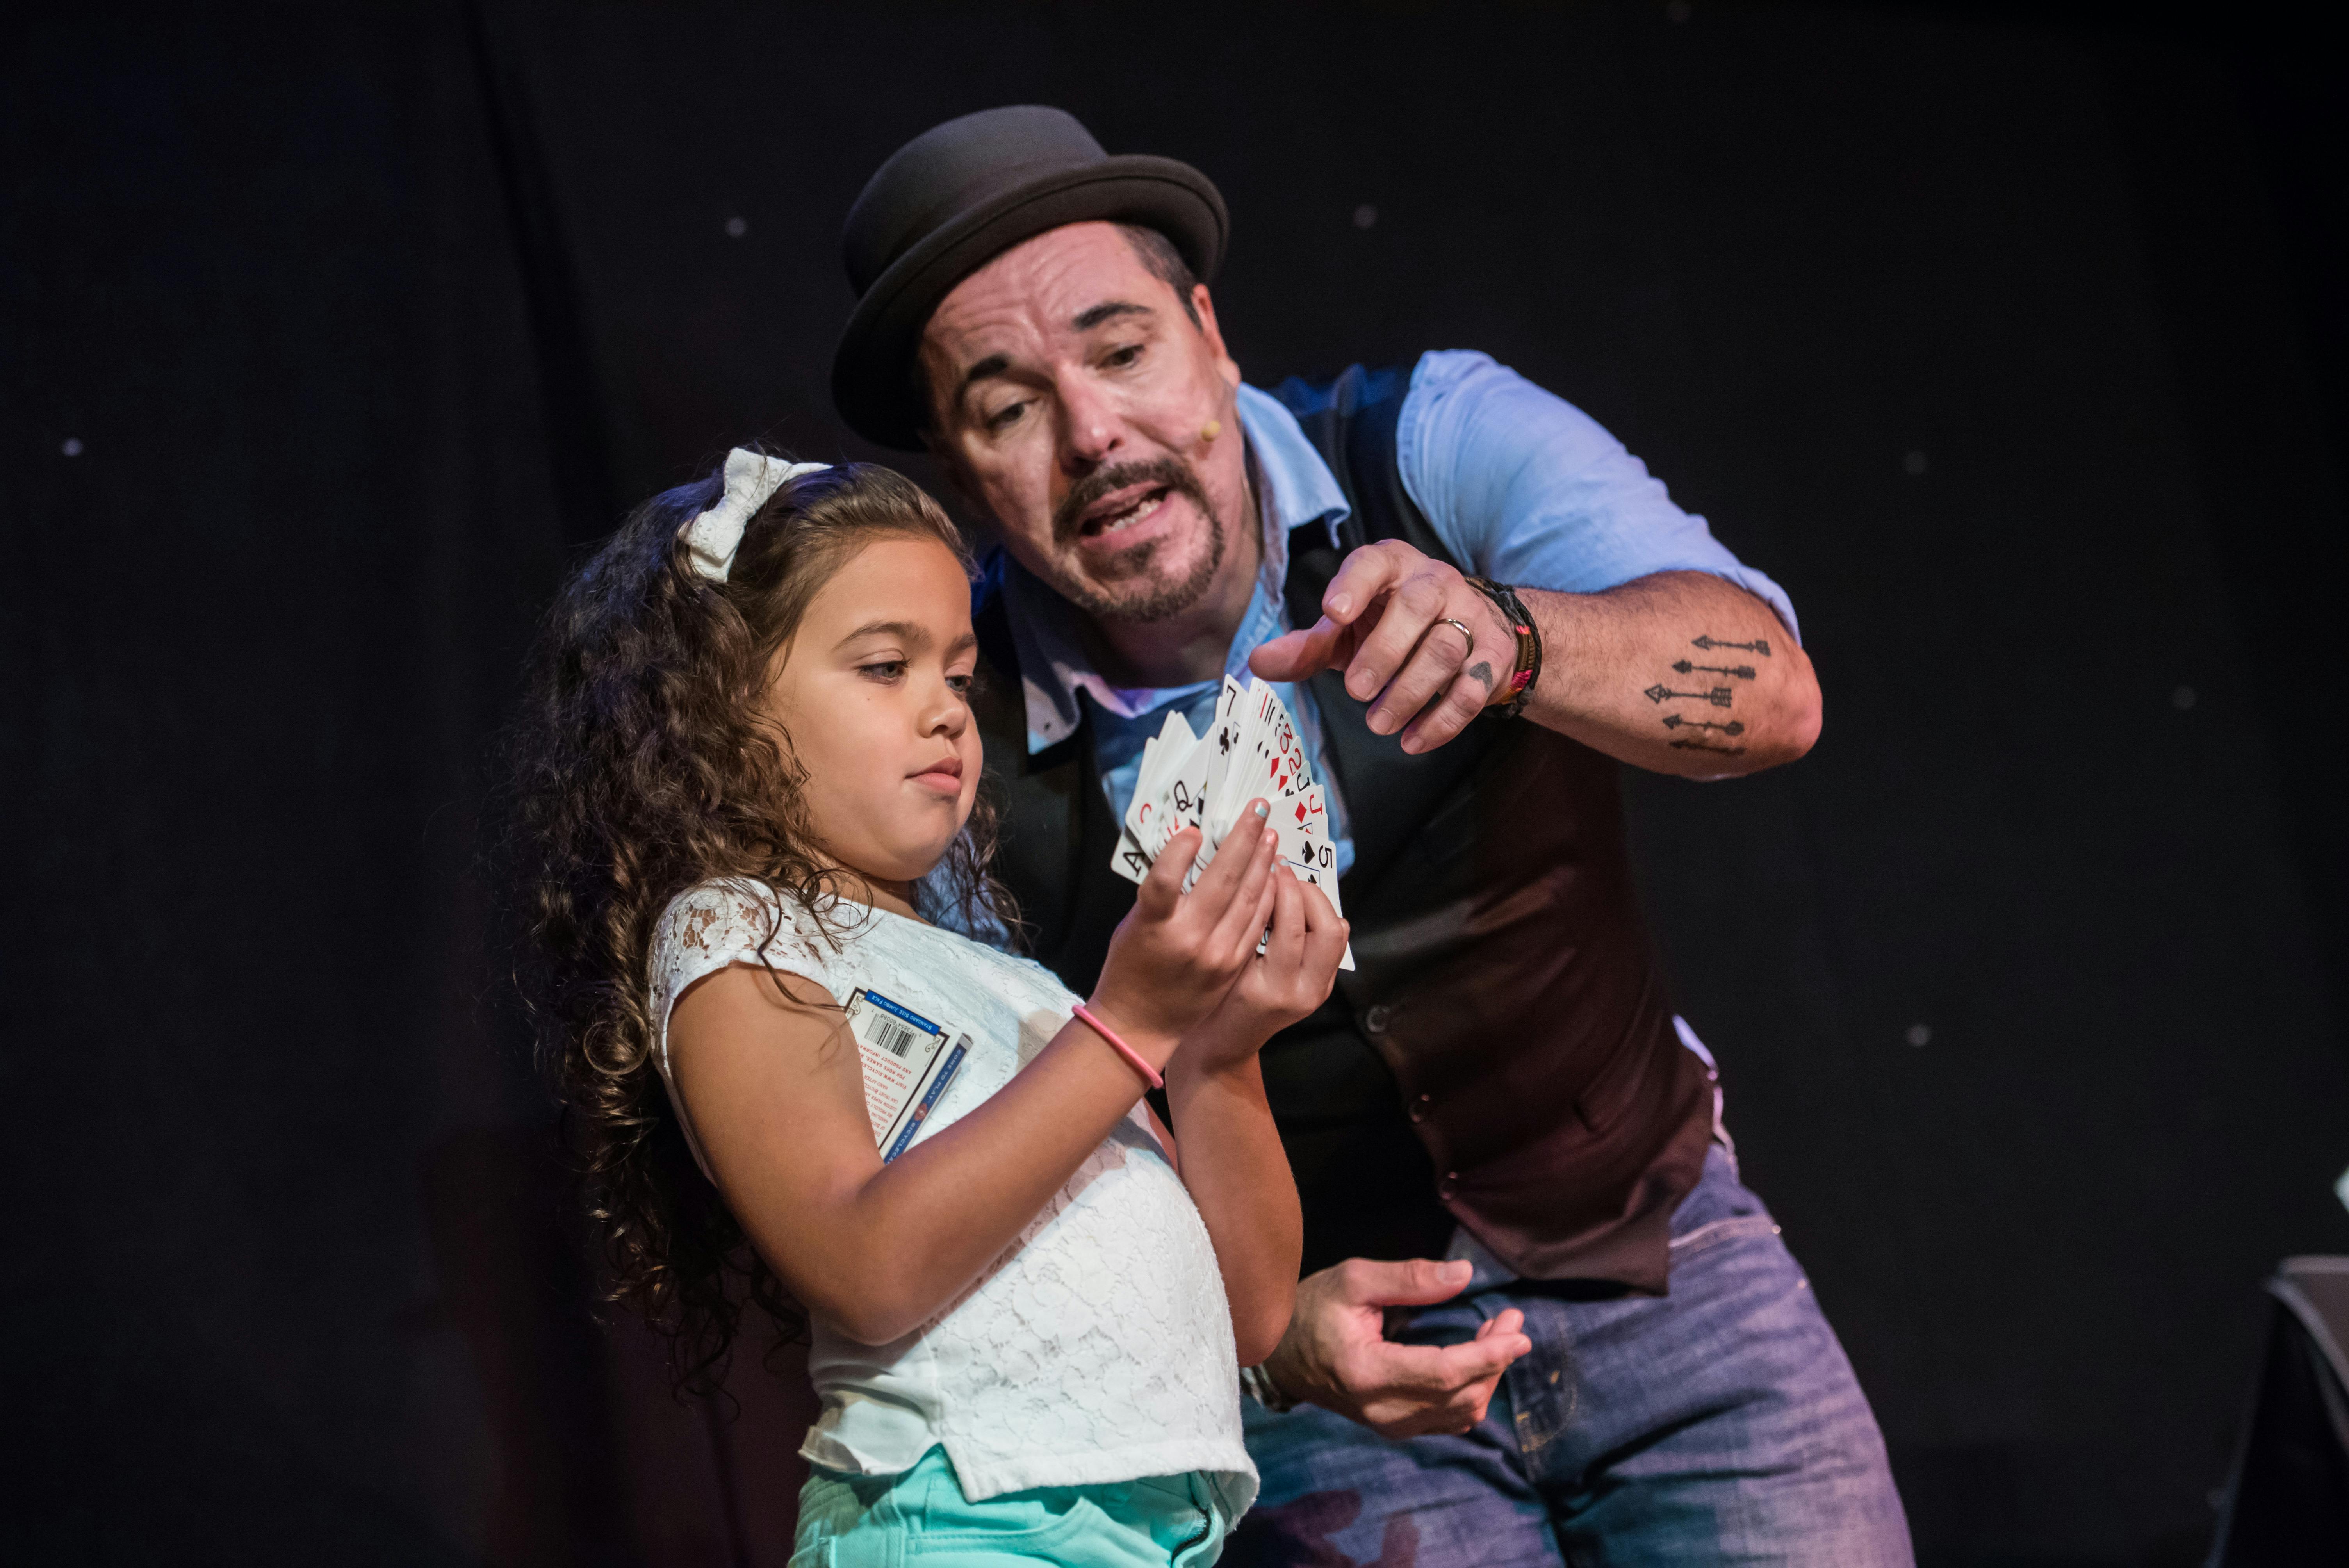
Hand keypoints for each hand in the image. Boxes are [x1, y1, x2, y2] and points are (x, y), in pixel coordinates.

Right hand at [1088, 805, 1279, 1054]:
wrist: (1140, 1023)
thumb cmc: (1130, 967)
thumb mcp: (1135, 924)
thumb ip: (1162, 894)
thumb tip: (1192, 852)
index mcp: (1153, 926)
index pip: (1165, 881)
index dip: (1179, 853)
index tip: (1195, 830)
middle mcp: (1188, 939)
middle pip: (1222, 880)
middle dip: (1244, 839)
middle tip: (1258, 810)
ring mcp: (1216, 954)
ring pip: (1248, 899)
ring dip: (1261, 863)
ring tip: (1269, 837)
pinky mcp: (1233, 965)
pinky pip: (1257, 923)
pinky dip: (1266, 895)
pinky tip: (1271, 874)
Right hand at [1180, 867, 1348, 1072]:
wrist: (1223, 1045)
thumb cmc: (1209, 1006)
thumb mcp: (1220, 966)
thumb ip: (1242, 928)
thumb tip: (1257, 878)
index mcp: (1273, 989)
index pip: (1294, 928)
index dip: (1283, 890)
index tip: (1267, 866)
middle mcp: (1304, 993)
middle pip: (1328, 929)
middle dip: (1307, 892)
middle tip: (1281, 874)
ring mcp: (1317, 992)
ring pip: (1337, 934)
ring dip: (1317, 903)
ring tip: (1289, 888)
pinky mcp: (1321, 987)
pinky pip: (1334, 944)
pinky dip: (1320, 918)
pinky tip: (1296, 908)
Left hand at [1249, 540, 1516, 753]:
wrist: (1475, 631)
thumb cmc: (1394, 626)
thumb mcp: (1349, 631)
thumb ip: (1308, 646)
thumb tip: (1258, 663)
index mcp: (1393, 566)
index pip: (1374, 562)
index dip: (1354, 585)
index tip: (1331, 613)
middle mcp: (1436, 583)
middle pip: (1417, 607)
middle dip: (1385, 651)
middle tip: (1355, 691)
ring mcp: (1471, 616)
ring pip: (1446, 648)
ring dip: (1410, 691)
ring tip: (1379, 724)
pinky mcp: (1493, 655)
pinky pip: (1473, 689)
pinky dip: (1442, 721)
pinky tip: (1413, 741)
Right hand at [1259, 1257, 1531, 1437]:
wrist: (1280, 1353)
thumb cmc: (1313, 1308)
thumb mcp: (1354, 1279)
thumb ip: (1410, 1279)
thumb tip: (1464, 1275)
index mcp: (1368, 1373)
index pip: (1445, 1373)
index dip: (1488, 1355)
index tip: (1519, 1332)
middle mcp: (1382, 1410)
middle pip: (1461, 1396)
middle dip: (1496, 1360)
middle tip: (1512, 1321)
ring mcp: (1389, 1425)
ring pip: (1461, 1413)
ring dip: (1488, 1376)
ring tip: (1498, 1335)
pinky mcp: (1395, 1427)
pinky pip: (1449, 1420)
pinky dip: (1472, 1392)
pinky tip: (1477, 1361)